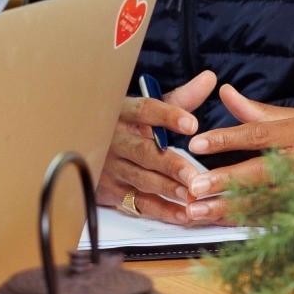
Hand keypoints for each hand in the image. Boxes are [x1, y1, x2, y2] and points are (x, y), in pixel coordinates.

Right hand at [100, 70, 213, 225]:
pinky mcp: (112, 191)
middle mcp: (114, 139)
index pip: (145, 111)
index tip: (192, 124)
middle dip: (170, 164)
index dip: (168, 117)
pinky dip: (162, 210)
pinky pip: (139, 202)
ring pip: (141, 178)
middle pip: (143, 151)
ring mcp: (111, 166)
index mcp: (124, 113)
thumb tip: (210, 79)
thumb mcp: (147, 112)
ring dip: (167, 188)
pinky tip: (183, 214)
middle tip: (195, 174)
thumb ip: (180, 99)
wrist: (83, 147)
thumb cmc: (127, 128)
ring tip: (191, 195)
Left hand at [181, 83, 293, 217]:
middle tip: (195, 187)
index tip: (196, 144)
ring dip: (230, 208)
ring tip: (197, 211)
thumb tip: (223, 91)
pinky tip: (221, 223)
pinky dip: (246, 223)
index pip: (258, 135)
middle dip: (226, 181)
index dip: (226, 139)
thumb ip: (255, 111)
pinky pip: (274, 219)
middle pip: (262, 172)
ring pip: (265, 201)